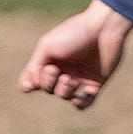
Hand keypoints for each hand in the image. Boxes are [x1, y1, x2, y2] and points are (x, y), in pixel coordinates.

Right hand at [18, 0, 132, 107]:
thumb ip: (35, 66)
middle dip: (48, 83)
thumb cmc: (74, 34)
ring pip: (64, 96)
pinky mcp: (96, 83)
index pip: (32, 78)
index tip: (32, 84)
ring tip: (71, 80)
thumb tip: (32, 85)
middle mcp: (63, 69)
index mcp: (49, 59)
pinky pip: (86, 102)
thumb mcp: (47, 46)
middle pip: (47, 88)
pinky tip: (78, 99)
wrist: (104, 29)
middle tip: (56, 70)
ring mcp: (79, 77)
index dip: (28, 84)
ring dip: (64, 91)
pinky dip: (80, 104)